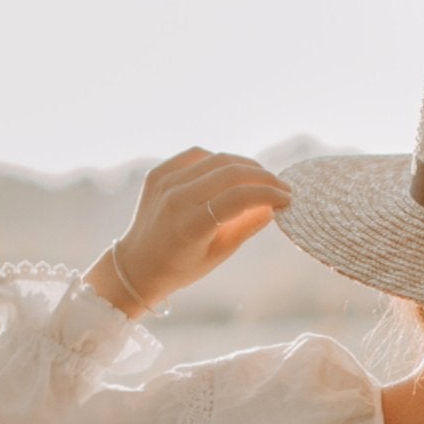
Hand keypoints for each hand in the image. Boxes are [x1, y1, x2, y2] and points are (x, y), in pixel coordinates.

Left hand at [84, 147, 292, 316]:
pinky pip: (196, 156)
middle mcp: (176, 199)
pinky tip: (231, 172)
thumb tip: (273, 207)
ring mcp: (165, 182)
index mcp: (191, 226)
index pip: (240, 198)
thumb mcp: (219, 254)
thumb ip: (246, 227)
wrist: (136, 265)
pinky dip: (218, 160)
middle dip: (263, 176)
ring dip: (245, 165)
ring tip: (261, 178)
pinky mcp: (158, 173)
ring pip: (216, 159)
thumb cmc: (181, 267)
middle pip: (230, 172)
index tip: (287, 199)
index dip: (268, 194)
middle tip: (281, 186)